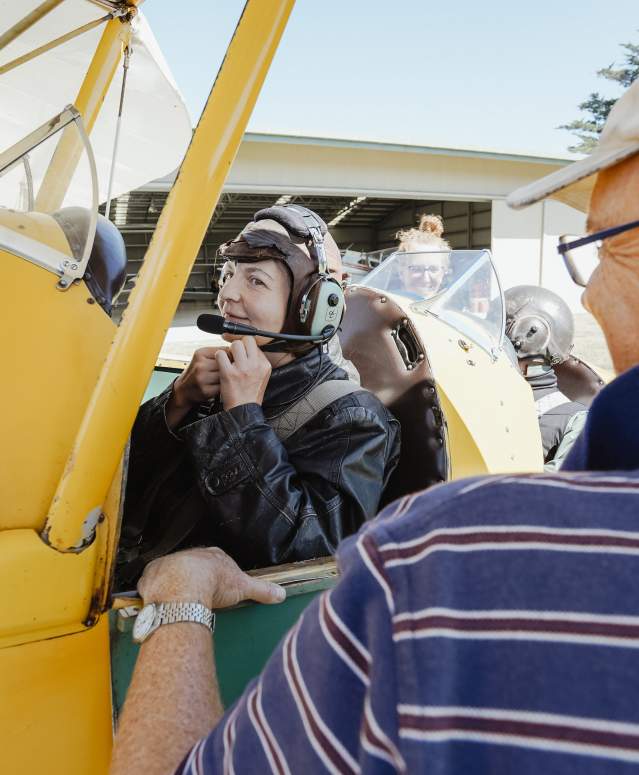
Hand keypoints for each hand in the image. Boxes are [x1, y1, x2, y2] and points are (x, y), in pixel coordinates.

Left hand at [138, 547, 285, 609]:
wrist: (184, 585)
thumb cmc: (213, 583)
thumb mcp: (244, 587)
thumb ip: (262, 589)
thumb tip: (280, 593)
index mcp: (212, 556)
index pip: (216, 561)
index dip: (217, 573)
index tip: (218, 584)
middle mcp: (190, 556)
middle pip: (193, 566)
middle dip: (194, 578)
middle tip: (198, 596)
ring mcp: (170, 564)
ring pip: (172, 572)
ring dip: (173, 583)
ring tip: (178, 602)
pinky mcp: (152, 575)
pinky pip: (152, 581)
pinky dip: (155, 590)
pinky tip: (160, 602)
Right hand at [165, 347, 225, 427]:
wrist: (183, 390)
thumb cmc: (197, 372)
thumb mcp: (203, 358)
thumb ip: (218, 353)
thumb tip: (237, 351)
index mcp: (200, 353)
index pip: (225, 351)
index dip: (231, 357)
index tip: (230, 361)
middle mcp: (200, 365)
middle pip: (226, 364)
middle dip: (230, 368)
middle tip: (230, 371)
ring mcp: (202, 378)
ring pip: (226, 375)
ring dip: (228, 378)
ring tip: (225, 379)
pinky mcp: (206, 390)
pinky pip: (223, 386)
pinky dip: (225, 387)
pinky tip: (221, 387)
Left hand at [216, 337, 271, 410]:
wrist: (243, 410)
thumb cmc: (250, 394)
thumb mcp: (262, 376)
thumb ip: (258, 362)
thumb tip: (250, 347)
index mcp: (264, 365)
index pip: (255, 344)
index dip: (246, 347)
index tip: (242, 353)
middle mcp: (255, 365)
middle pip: (245, 341)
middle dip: (238, 346)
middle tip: (234, 355)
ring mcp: (242, 369)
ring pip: (234, 345)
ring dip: (229, 350)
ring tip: (228, 360)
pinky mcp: (229, 373)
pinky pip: (221, 354)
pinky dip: (219, 357)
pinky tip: (221, 364)